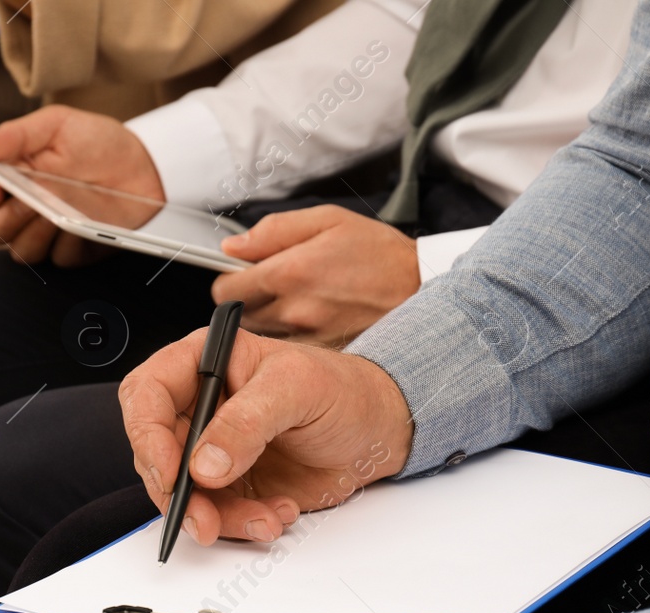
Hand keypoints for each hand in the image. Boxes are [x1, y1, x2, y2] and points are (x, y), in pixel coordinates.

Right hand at [0, 105, 163, 265]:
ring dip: (34, 235)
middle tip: (31, 202)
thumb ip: (14, 136)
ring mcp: (49, 232)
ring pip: (21, 252)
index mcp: (14, 177)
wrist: (145, 166)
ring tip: (57, 213)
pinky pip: (58, 259)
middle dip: (7, 220)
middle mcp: (26, 208)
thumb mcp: (56, 126)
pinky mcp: (74, 250)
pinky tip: (81, 225)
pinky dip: (67, 244)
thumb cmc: (98, 141)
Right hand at [119, 331, 412, 544]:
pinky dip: (241, 524)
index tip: (171, 473)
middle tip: (202, 518)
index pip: (147, 395)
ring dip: (215, 516)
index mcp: (204, 363)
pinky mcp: (231, 485)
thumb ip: (248, 422)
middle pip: (155, 452)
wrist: (378, 431)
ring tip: (262, 519)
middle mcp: (200, 405)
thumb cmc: (343, 390)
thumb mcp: (297, 390)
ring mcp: (212, 448)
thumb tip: (204, 462)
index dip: (148, 436)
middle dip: (177, 492)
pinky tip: (277, 514)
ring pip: (182, 492)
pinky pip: (215, 514)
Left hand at [212, 205, 419, 347]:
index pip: (226, 290)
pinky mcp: (324, 355)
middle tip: (268, 287)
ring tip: (292, 303)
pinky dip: (290, 339)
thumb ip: (274, 231)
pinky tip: (310, 322)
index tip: (238, 275)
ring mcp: (309, 338)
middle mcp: (295, 310)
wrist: (423, 287)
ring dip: (267, 322)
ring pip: (261, 337)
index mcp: (290, 272)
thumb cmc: (380, 253)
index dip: (227, 280)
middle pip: (239, 317)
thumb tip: (232, 247)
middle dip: (246, 301)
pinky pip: (289, 351)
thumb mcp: (327, 220)